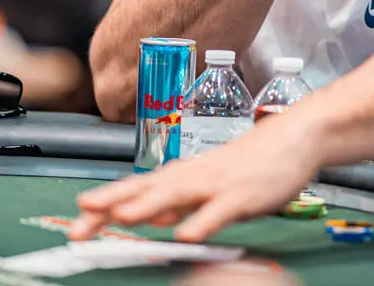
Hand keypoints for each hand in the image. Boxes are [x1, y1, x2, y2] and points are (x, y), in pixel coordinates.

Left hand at [69, 113, 319, 242]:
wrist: (296, 137)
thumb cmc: (253, 162)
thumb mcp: (209, 183)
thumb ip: (178, 202)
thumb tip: (147, 215)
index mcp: (184, 175)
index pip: (137, 189)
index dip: (106, 204)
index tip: (77, 221)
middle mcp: (194, 176)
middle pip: (148, 190)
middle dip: (113, 206)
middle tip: (81, 223)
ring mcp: (218, 184)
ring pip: (178, 195)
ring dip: (148, 206)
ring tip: (121, 219)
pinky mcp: (243, 195)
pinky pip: (220, 211)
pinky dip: (202, 222)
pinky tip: (186, 235)